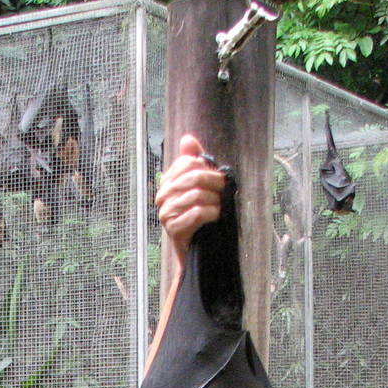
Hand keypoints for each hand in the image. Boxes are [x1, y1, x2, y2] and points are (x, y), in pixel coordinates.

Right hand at [155, 134, 225, 262]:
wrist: (196, 248)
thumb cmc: (199, 215)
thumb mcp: (200, 186)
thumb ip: (194, 161)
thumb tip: (187, 138)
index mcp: (167, 182)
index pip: (188, 163)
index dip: (208, 168)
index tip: (220, 179)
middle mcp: (163, 196)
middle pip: (194, 178)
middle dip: (215, 184)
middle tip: (224, 192)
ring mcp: (165, 213)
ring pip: (196, 195)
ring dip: (215, 201)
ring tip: (219, 207)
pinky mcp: (173, 229)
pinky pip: (196, 213)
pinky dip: (211, 214)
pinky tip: (215, 217)